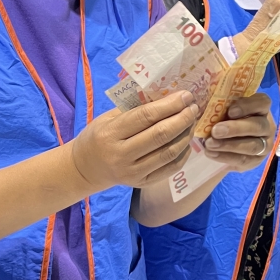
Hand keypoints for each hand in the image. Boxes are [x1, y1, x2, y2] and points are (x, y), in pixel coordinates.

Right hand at [70, 91, 198, 190]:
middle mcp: (121, 155)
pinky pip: (170, 168)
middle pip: (161, 135)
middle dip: (182, 119)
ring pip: (169, 153)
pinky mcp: (142, 183)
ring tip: (192, 122)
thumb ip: (135, 108)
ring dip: (186, 135)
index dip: (170, 105)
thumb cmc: (99, 136)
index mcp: (111, 134)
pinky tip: (186, 141)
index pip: (146, 117)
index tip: (186, 96)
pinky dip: (183, 153)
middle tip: (193, 107)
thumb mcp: (109, 118)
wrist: (85, 168)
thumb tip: (168, 95)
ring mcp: (132, 173)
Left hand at [203, 94, 276, 172]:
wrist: (229, 145)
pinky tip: (211, 153)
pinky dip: (226, 157)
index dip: (247, 106)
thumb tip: (201, 104)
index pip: (262, 102)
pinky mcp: (256, 160)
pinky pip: (244, 160)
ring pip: (252, 145)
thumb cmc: (227, 120)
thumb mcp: (226, 110)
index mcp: (262, 108)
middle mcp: (267, 125)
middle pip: (257, 126)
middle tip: (215, 131)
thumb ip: (221, 106)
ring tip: (209, 144)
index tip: (230, 111)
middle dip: (235, 129)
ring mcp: (265, 144)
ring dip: (229, 145)